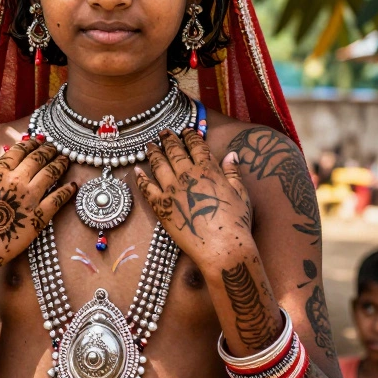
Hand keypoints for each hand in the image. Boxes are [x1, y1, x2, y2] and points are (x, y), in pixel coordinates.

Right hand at [0, 139, 76, 273]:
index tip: (39, 140)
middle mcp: (14, 180)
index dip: (32, 143)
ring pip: (51, 173)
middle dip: (49, 151)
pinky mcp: (39, 217)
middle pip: (38, 158)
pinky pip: (59, 198)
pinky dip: (68, 190)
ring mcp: (28, 198)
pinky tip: (73, 186)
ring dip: (61, 164)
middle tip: (56, 148)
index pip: (20, 150)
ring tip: (66, 160)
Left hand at [133, 129, 255, 265]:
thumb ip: (233, 172)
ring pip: (159, 165)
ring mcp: (171, 190)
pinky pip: (146, 188)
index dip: (190, 136)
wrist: (222, 247)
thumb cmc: (235, 222)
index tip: (186, 130)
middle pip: (174, 151)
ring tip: (149, 145)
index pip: (196, 146)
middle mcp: (187, 175)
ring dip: (153, 153)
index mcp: (208, 169)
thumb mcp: (240, 193)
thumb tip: (231, 154)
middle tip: (163, 132)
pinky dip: (140, 178)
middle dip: (168, 139)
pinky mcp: (161, 206)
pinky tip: (136, 170)